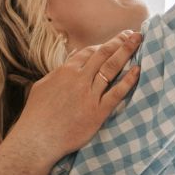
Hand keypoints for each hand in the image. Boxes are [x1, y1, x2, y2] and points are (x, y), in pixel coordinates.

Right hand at [6, 30, 141, 162]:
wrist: (36, 140)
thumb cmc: (36, 115)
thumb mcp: (42, 86)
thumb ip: (58, 73)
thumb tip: (70, 61)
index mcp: (65, 71)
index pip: (90, 51)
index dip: (105, 44)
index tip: (117, 39)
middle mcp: (79, 79)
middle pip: (104, 54)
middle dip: (120, 41)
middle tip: (134, 34)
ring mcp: (89, 95)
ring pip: (111, 68)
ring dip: (126, 52)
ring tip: (138, 41)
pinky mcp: (97, 112)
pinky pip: (116, 93)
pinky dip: (128, 80)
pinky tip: (138, 70)